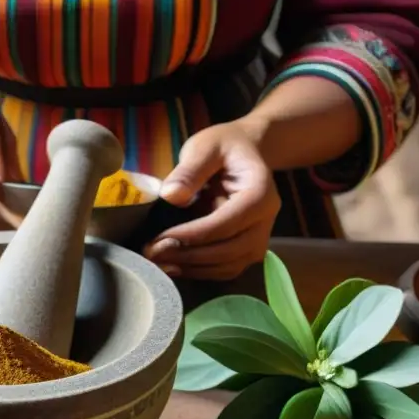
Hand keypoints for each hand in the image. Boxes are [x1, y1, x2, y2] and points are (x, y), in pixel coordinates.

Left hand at [144, 120, 279, 280]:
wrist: (245, 152)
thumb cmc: (224, 147)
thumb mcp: (205, 147)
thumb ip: (190, 170)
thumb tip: (171, 196)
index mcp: (260, 193)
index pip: (227, 222)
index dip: (192, 235)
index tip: (159, 238)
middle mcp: (266, 221)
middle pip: (229, 250)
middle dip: (188, 255)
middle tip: (152, 253)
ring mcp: (260, 238)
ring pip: (228, 266)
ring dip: (192, 269)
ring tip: (158, 262)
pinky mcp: (248, 250)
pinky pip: (226, 269)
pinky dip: (200, 272)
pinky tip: (173, 266)